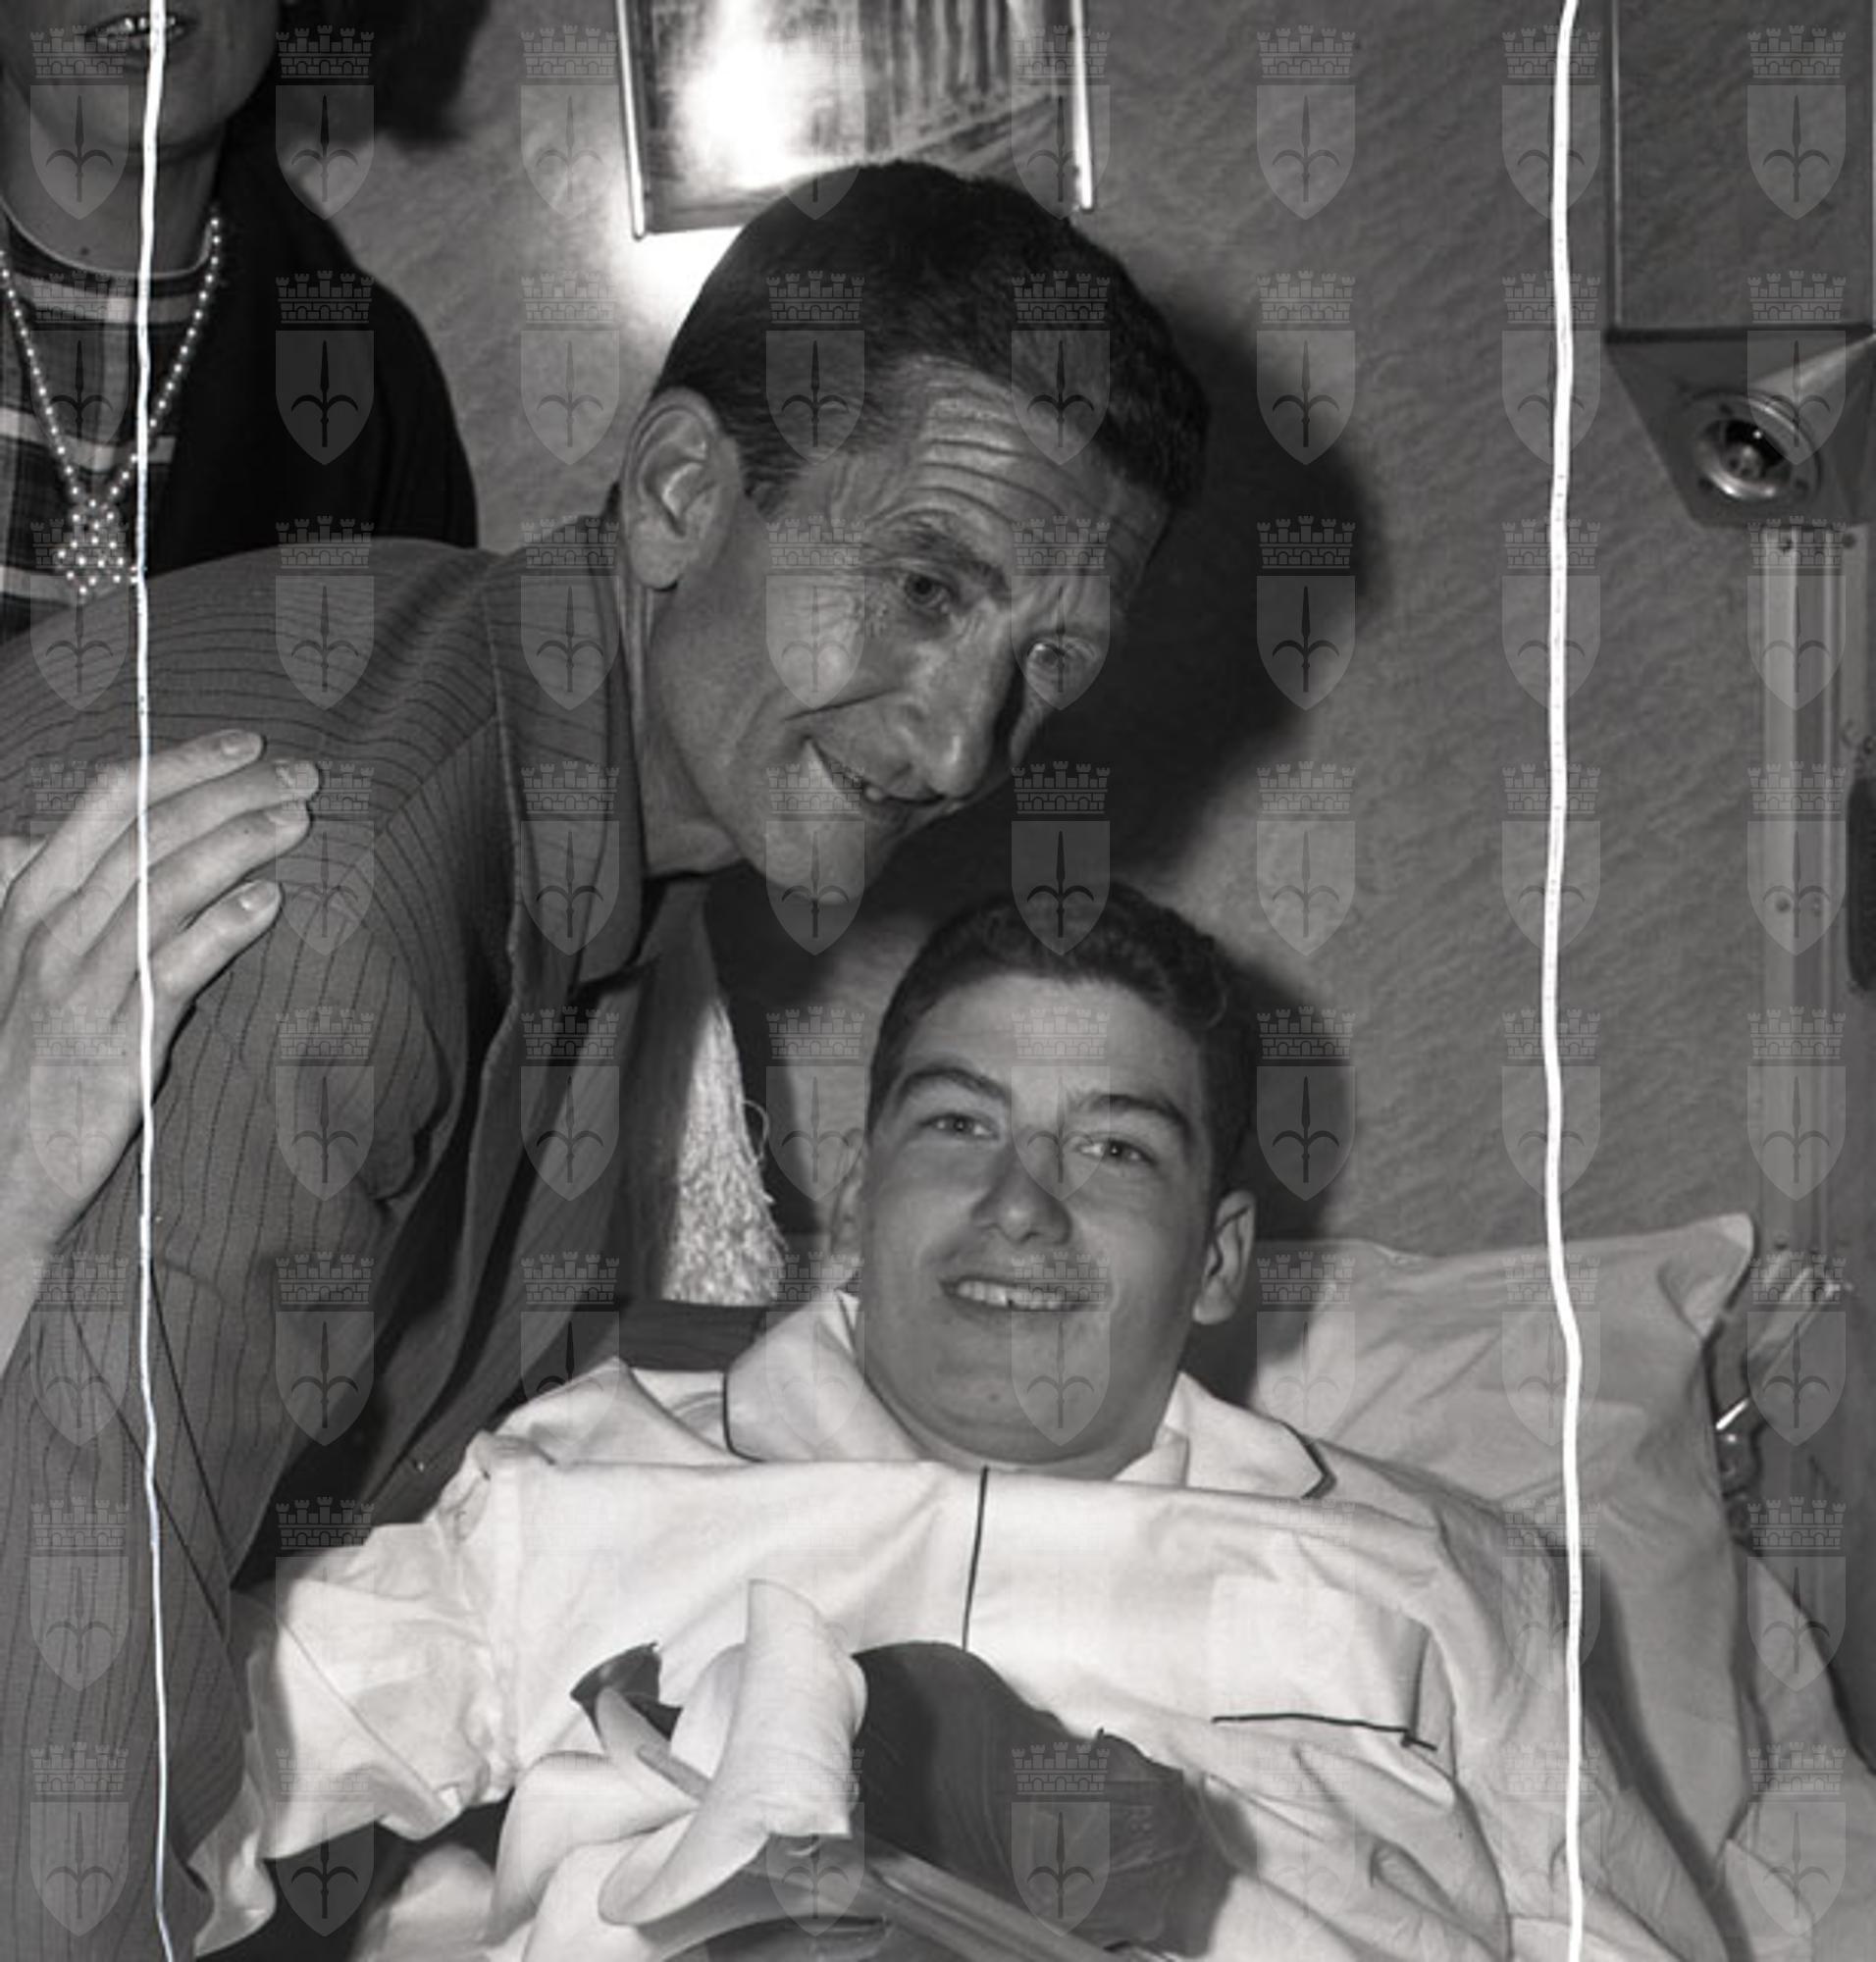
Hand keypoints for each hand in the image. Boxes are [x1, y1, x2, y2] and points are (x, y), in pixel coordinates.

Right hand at [0, 729, 312, 1279]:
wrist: (1, 1166)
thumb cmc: (31, 1056)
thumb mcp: (31, 963)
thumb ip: (63, 898)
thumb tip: (81, 841)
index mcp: (33, 898)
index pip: (109, 802)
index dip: (182, 763)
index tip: (248, 743)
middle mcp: (53, 930)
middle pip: (150, 832)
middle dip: (231, 793)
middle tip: (304, 775)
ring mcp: (84, 984)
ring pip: (165, 888)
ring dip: (238, 844)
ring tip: (297, 822)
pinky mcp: (118, 1041)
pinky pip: (172, 970)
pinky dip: (222, 929)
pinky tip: (269, 902)